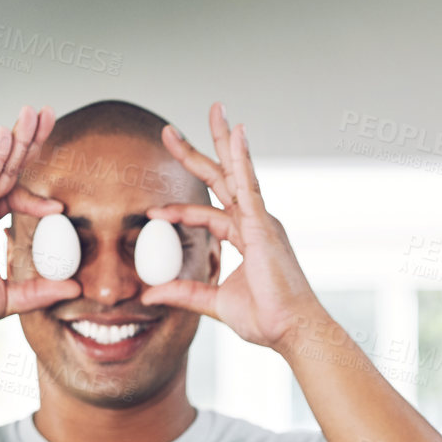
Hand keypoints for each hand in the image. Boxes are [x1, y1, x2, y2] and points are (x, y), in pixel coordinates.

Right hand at [0, 105, 78, 342]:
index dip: (38, 197)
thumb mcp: (7, 299)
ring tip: (32, 112)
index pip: (13, 197)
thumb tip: (73, 287)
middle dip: (27, 141)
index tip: (62, 208)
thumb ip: (38, 290)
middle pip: (6, 169)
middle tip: (46, 113)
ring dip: (16, 138)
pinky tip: (8, 136)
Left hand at [141, 103, 323, 351]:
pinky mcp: (264, 226)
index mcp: (247, 237)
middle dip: (197, 153)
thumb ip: (184, 293)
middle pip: (222, 179)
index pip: (208, 213)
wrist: (293, 331)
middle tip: (171, 130)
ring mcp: (261, 221)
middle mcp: (256, 222)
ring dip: (223, 141)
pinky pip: (250, 186)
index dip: (179, 209)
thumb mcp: (215, 303)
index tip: (152, 212)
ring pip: (237, 172)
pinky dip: (243, 159)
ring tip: (216, 110)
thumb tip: (148, 293)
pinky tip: (236, 134)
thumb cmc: (266, 319)